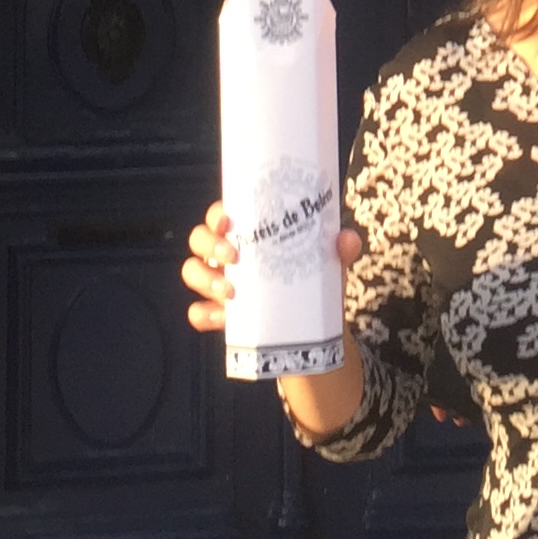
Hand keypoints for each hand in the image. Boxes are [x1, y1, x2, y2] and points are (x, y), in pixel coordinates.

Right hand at [182, 201, 363, 332]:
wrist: (313, 325)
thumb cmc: (313, 279)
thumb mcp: (329, 261)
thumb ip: (341, 248)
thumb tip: (345, 239)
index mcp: (250, 233)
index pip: (222, 214)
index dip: (217, 213)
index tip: (227, 219)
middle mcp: (227, 254)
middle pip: (199, 238)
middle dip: (209, 244)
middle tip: (233, 257)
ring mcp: (219, 283)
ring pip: (192, 271)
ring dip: (204, 279)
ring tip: (230, 291)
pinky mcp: (218, 313)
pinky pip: (197, 312)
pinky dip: (203, 314)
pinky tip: (222, 317)